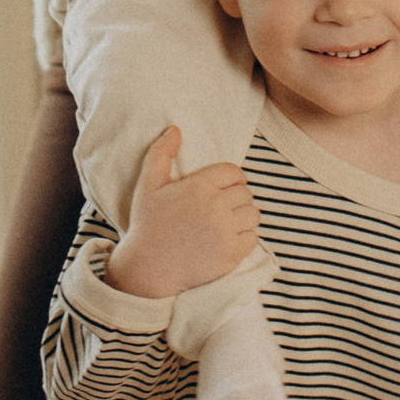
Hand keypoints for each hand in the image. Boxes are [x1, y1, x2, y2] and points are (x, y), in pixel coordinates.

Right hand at [104, 127, 261, 300]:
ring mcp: (225, 231)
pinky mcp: (231, 254)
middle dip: (236, 198)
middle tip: (222, 207)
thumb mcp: (148, 185)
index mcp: (199, 186)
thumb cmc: (147, 225)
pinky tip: (228, 239)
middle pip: (245, 192)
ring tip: (228, 222)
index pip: (234, 172)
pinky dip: (245, 238)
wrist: (147, 269)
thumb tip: (175, 129)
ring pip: (253, 214)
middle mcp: (215, 206)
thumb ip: (161, 154)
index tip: (222, 188)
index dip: (230, 178)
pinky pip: (253, 238)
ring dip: (243, 217)